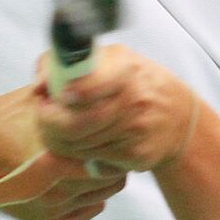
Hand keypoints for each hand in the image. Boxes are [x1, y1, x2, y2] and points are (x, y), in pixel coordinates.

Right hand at [0, 83, 126, 219]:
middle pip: (111, 178)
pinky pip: (88, 211)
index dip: (116, 142)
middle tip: (106, 145)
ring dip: (101, 179)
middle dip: (112, 160)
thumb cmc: (4, 118)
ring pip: (102, 195)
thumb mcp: (38, 98)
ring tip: (92, 161)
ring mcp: (52, 208)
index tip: (115, 131)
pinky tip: (81, 181)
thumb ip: (71, 98)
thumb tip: (103, 89)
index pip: (112, 157)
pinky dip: (90, 198)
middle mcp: (57, 187)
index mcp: (59, 155)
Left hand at [34, 43, 195, 172]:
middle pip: (74, 124)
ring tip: (58, 129)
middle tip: (43, 117)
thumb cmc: (137, 82)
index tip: (50, 96)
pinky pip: (93, 160)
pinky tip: (82, 141)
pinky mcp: (136, 156)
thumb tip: (40, 83)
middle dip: (49, 123)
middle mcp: (133, 101)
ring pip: (78, 145)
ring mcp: (135, 131)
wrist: (179, 116)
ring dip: (60, 139)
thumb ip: (71, 63)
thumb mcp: (112, 59)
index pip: (86, 86)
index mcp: (125, 70)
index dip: (62, 94)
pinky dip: (79, 153)